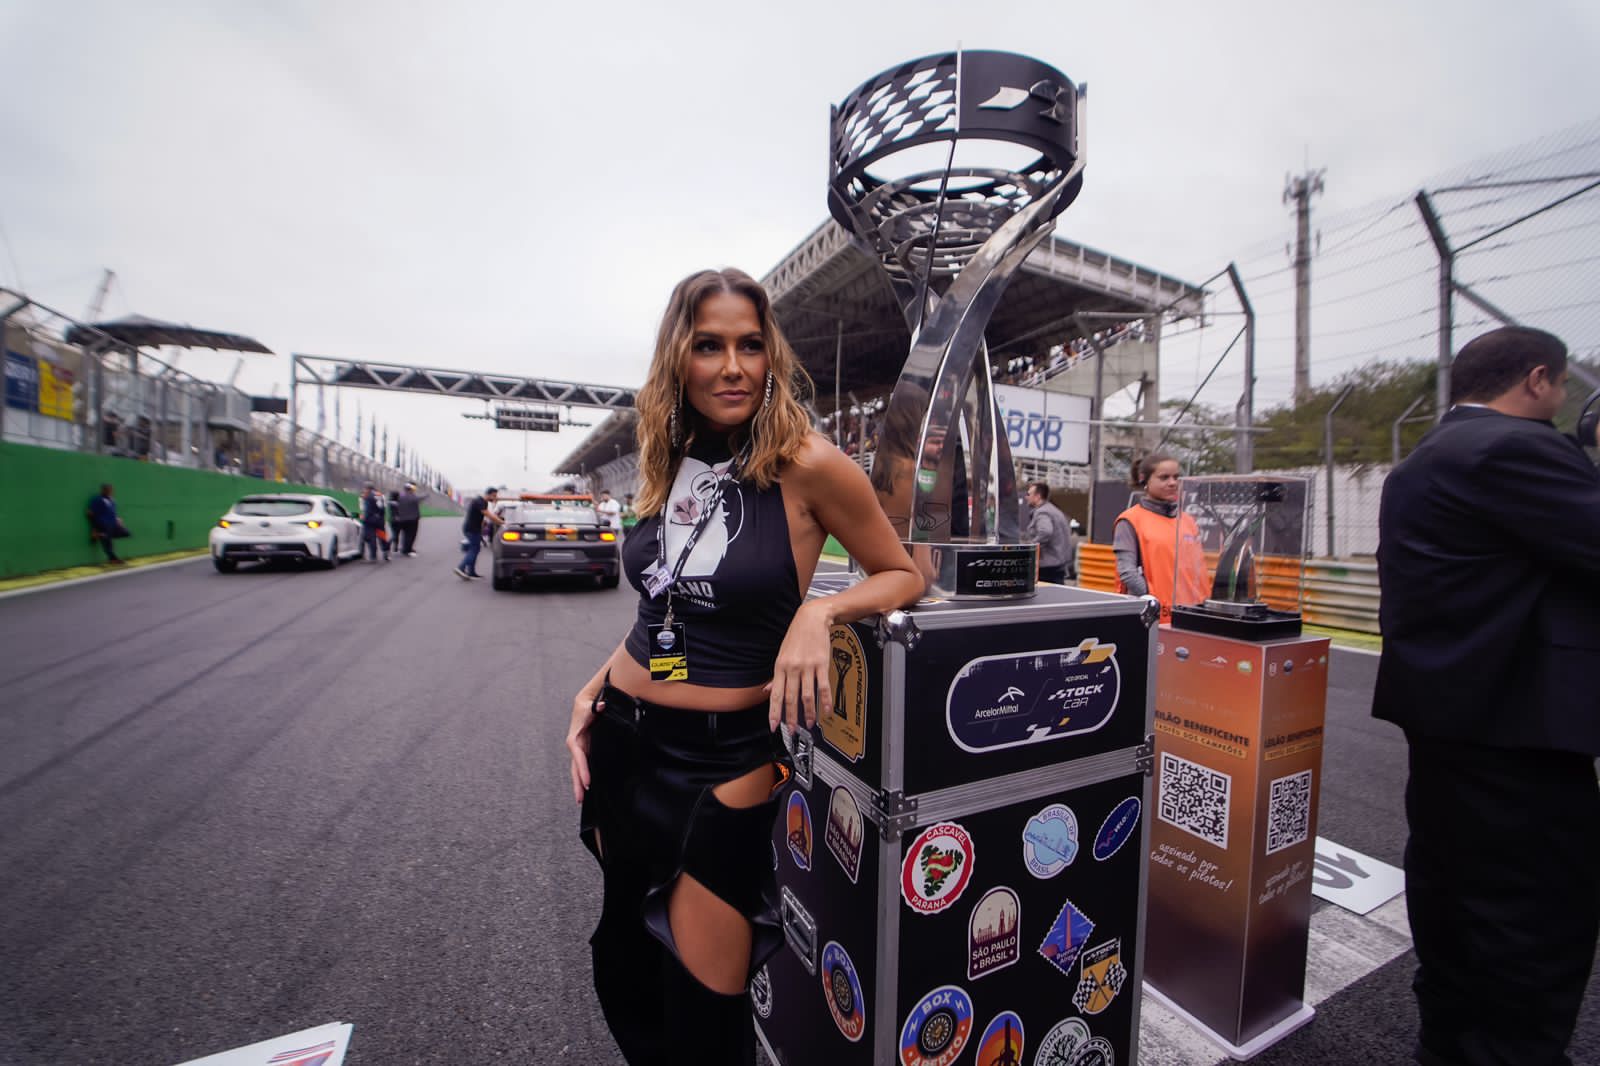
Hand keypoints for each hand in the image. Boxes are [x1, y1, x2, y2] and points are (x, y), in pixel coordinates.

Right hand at [567, 685, 601, 804]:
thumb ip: (595, 707)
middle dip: (577, 783)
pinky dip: (583, 777)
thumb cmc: (586, 706)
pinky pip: (582, 766)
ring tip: (580, 799)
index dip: (583, 769)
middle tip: (580, 799)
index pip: (578, 757)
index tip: (587, 782)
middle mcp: (575, 746)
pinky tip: (586, 787)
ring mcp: (579, 749)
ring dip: (578, 784)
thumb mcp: (590, 705)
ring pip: (577, 770)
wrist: (584, 703)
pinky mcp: (584, 750)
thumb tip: (602, 705)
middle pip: (575, 768)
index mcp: (574, 738)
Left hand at [768, 601, 832, 732]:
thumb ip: (776, 676)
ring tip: (809, 724)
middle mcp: (792, 668)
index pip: (776, 695)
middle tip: (792, 730)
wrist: (812, 618)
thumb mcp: (782, 654)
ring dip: (808, 713)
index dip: (774, 712)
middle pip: (791, 698)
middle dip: (790, 717)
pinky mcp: (822, 663)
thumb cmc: (797, 635)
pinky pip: (823, 686)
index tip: (773, 726)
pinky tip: (826, 710)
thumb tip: (768, 690)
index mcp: (780, 667)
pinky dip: (825, 701)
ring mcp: (807, 666)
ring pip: (807, 695)